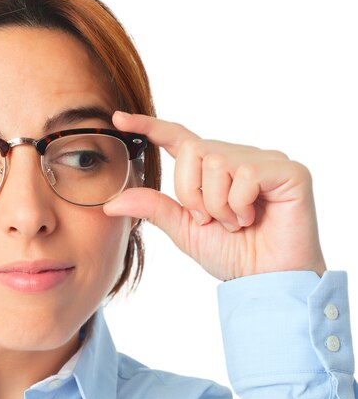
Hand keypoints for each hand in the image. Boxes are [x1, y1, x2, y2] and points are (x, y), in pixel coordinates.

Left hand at [104, 112, 325, 279]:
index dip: (149, 126)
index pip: (177, 137)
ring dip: (218, 204)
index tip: (119, 118)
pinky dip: (239, 205)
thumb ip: (153, 208)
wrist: (265, 280)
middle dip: (192, 194)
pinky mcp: (289, 171)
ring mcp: (265, 161)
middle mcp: (238, 157)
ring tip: (235, 223)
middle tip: (211, 220)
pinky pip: (245, 174)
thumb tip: (111, 203)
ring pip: (217, 163)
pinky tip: (253, 219)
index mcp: (211, 169)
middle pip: (194, 151)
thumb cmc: (230, 254)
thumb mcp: (184, 229)